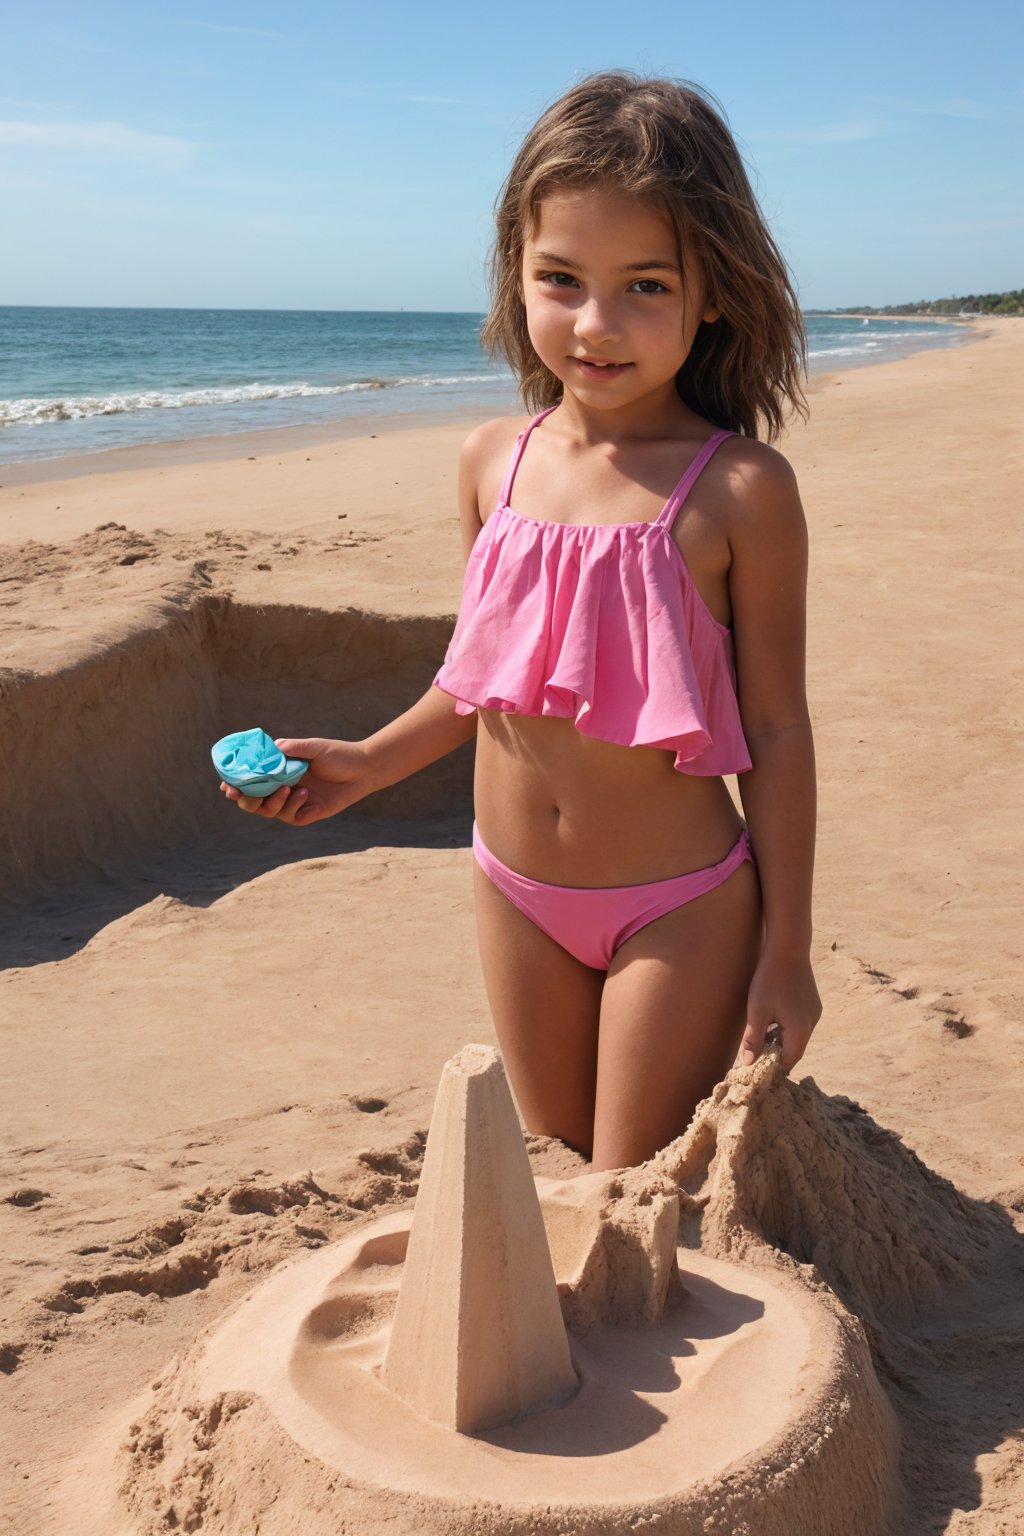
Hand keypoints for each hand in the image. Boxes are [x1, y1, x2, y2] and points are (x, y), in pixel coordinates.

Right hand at [220, 736, 375, 826]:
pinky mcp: (310, 813)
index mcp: (278, 772)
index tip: (227, 785)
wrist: (363, 768)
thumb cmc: (337, 754)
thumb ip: (295, 747)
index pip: (250, 782)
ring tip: (295, 788)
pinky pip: (296, 819)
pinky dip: (299, 811)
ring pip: (272, 812)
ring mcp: (295, 802)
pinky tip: (310, 801)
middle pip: (254, 803)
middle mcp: (282, 788)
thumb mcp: (315, 747)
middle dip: (247, 800)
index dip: (236, 786)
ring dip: (277, 803)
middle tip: (246, 794)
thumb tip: (276, 745)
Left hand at [736, 949, 821, 1072]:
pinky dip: (787, 1029)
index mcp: (799, 1029)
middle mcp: (812, 1023)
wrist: (789, 947)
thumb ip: (753, 1039)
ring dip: (781, 1041)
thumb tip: (747, 1065)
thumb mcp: (757, 1010)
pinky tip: (773, 1019)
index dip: (771, 1068)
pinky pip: (801, 1025)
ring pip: (797, 1037)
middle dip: (775, 1055)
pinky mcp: (813, 1004)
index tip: (754, 1068)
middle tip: (754, 1054)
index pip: (788, 1062)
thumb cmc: (769, 978)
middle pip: (794, 1051)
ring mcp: (814, 1013)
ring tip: (761, 1036)